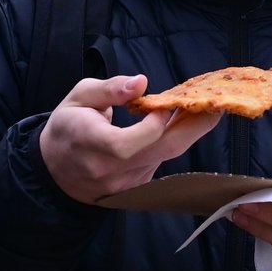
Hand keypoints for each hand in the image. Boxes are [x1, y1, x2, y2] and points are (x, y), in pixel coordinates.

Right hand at [38, 74, 221, 203]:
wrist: (55, 170)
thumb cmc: (68, 126)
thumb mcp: (79, 97)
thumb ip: (109, 89)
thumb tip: (141, 83)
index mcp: (90, 144)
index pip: (126, 144)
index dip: (152, 126)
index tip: (164, 104)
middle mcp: (110, 170)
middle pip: (161, 152)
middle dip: (193, 127)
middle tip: (216, 103)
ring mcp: (125, 184)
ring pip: (166, 157)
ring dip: (188, 131)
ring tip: (205, 106)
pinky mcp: (136, 187)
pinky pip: (161, 162)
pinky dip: (173, 141)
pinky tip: (183, 123)